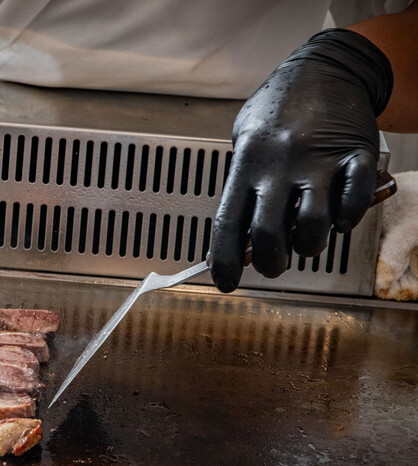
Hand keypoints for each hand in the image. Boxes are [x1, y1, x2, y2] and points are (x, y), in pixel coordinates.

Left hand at [210, 29, 392, 292]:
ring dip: (310, 245)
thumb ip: (243, 186)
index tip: (225, 282)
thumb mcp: (245, 141)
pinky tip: (340, 216)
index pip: (227, 225)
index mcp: (246, 165)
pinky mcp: (355, 157)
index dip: (224, 261)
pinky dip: (349, 218)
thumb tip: (237, 239)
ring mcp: (317, 162)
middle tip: (274, 265)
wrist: (326, 68)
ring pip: (313, 225)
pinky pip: (355, 202)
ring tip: (307, 241)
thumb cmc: (279, 109)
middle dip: (271, 262)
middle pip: (269, 233)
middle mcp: (278, 167)